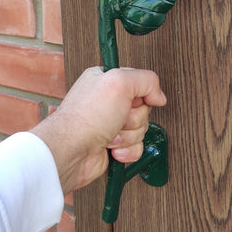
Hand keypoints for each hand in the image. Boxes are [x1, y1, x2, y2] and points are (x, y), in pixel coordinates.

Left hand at [31, 67, 166, 195]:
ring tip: (110, 134)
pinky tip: (112, 148)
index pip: (139, 82)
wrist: (71, 152)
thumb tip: (159, 96)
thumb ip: (147, 80)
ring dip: (128, 135)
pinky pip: (136, 147)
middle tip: (118, 118)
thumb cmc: (85, 117)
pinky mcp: (113, 145)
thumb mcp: (120, 82)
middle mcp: (107, 101)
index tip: (132, 99)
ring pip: (141, 129)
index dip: (141, 93)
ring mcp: (110, 124)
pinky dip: (127, 150)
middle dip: (134, 118)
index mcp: (106, 80)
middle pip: (142, 108)